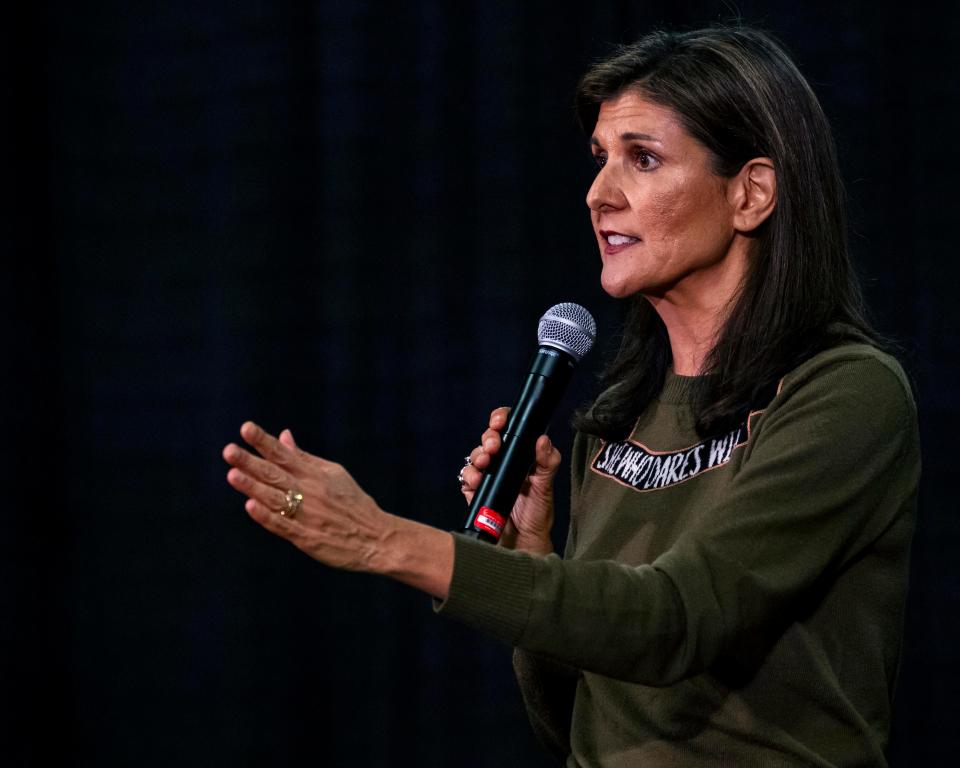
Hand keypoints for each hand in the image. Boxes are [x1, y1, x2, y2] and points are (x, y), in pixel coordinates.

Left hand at [223, 422, 452, 596]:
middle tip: (228, 450)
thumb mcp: (334, 474)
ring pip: (275, 498)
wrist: (377, 538)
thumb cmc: (353, 504)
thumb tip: (283, 436)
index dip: (264, 441)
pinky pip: (283, 525)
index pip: (284, 454)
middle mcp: (310, 491)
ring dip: (253, 486)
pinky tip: (251, 506)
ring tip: (233, 474)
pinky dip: (267, 516)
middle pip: (275, 474)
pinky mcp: (306, 538)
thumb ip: (305, 458)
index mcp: (315, 474)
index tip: (245, 428)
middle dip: (251, 461)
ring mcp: (308, 515)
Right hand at [460, 408, 561, 554]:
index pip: (509, 428)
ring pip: (476, 455)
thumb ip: (547, 463)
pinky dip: (469, 475)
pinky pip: (467, 476)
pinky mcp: (475, 490)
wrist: (523, 543)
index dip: (501, 419)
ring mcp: (488, 475)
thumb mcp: (546, 487)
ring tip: (485, 463)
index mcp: (521, 455)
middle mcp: (503, 462)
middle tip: (493, 446)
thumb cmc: (537, 515)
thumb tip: (543, 440)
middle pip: (489, 438)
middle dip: (488, 437)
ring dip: (478, 456)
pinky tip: (477, 480)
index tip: (500, 421)